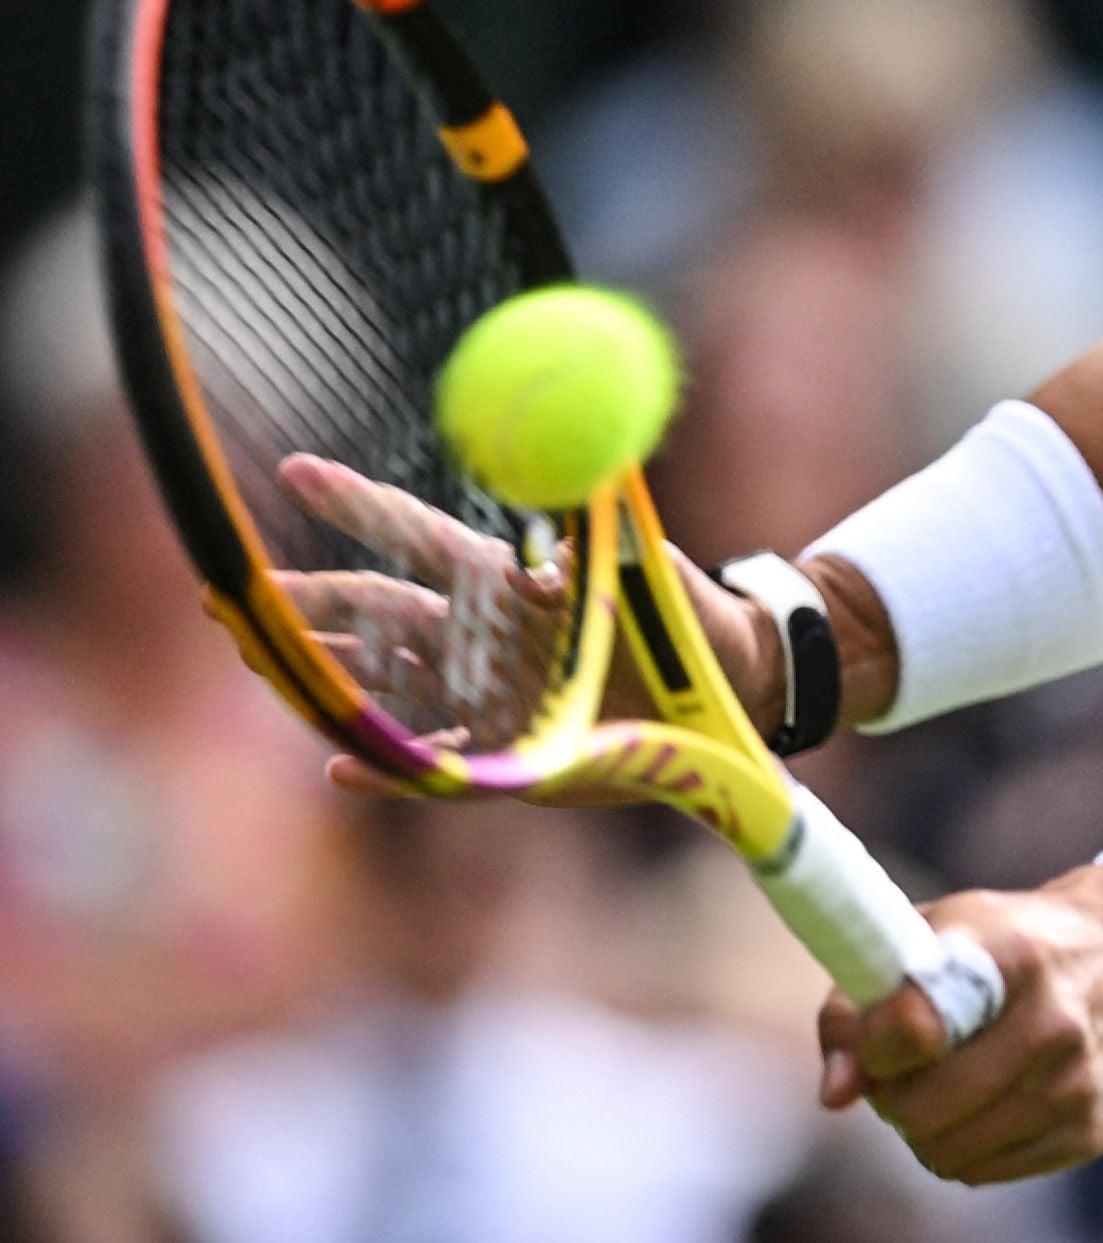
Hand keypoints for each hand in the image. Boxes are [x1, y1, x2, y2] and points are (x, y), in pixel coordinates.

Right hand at [271, 454, 783, 789]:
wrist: (726, 686)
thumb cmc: (682, 614)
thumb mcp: (643, 570)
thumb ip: (600, 540)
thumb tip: (553, 527)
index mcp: (508, 580)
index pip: (417, 535)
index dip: (359, 506)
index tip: (296, 473)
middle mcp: (484, 637)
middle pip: (378, 613)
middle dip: (309, 603)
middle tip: (235, 596)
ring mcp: (489, 698)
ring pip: (386, 686)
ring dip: (326, 678)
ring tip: (262, 662)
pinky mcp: (511, 761)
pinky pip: (436, 767)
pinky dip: (389, 769)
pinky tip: (340, 767)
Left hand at [816, 861, 1102, 1182]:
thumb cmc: (1011, 947)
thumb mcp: (939, 934)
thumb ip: (864, 1002)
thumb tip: (835, 1093)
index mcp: (1010, 952)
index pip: (915, 1023)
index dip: (873, 1044)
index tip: (871, 1040)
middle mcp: (1054, 1018)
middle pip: (921, 1107)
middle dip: (892, 1097)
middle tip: (901, 1071)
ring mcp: (1078, 1080)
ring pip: (947, 1150)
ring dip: (923, 1129)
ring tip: (941, 1087)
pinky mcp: (1091, 1129)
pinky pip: (984, 1170)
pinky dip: (965, 1148)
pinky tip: (982, 1106)